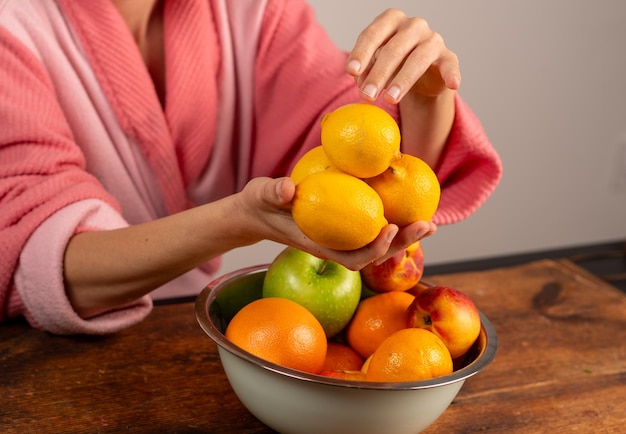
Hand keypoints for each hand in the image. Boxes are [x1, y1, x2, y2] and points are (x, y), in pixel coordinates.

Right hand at [243, 177, 435, 269]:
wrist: (256, 211)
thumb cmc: (260, 205)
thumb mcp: (261, 195)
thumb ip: (273, 192)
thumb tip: (288, 189)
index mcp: (319, 245)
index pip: (353, 258)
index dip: (375, 248)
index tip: (390, 227)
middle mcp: (335, 246)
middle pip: (375, 255)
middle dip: (403, 244)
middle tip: (428, 225)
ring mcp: (340, 239)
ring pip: (377, 244)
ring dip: (404, 237)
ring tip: (428, 223)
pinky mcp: (343, 228)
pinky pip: (371, 229)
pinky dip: (391, 222)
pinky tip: (405, 208)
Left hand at [345, 9, 460, 103]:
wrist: (421, 76)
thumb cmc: (392, 66)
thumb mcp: (374, 66)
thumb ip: (365, 71)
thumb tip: (361, 83)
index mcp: (390, 21)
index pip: (373, 34)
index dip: (361, 53)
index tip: (351, 72)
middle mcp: (413, 26)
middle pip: (394, 48)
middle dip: (378, 74)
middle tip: (367, 95)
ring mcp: (432, 40)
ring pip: (418, 58)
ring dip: (402, 80)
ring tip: (390, 100)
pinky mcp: (448, 57)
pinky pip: (450, 65)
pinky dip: (451, 74)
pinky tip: (452, 84)